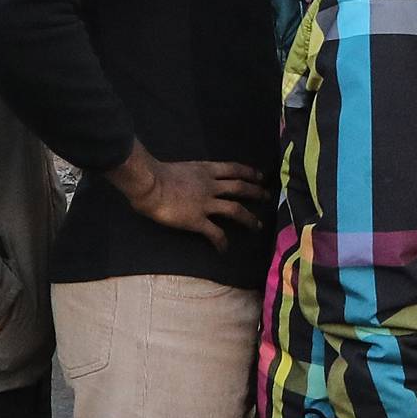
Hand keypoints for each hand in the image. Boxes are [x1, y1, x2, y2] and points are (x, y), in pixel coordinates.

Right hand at [108, 144, 268, 250]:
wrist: (149, 184)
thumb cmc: (155, 173)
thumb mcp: (179, 168)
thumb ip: (189, 174)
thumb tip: (187, 180)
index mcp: (205, 170)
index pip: (233, 169)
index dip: (249, 172)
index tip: (259, 176)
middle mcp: (210, 185)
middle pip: (240, 188)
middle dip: (256, 192)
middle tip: (267, 197)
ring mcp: (206, 203)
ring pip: (235, 210)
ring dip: (249, 218)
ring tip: (258, 225)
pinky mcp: (198, 220)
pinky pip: (215, 233)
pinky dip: (222, 242)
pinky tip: (224, 249)